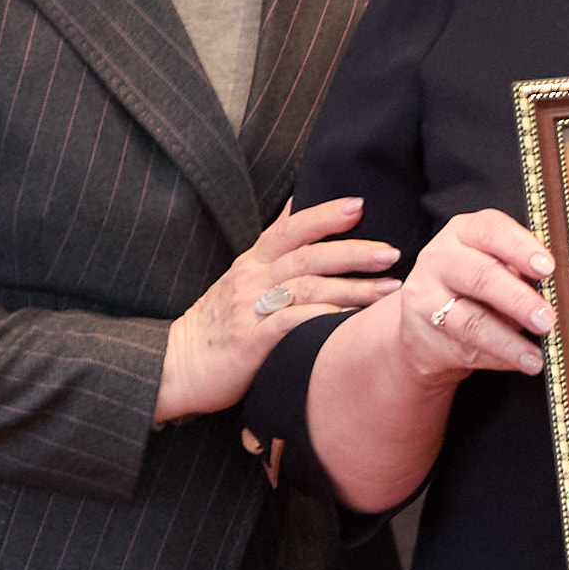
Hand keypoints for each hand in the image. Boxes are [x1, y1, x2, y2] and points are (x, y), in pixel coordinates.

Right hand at [156, 197, 403, 422]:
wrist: (176, 366)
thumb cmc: (218, 324)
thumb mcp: (241, 276)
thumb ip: (272, 245)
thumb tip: (296, 204)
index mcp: (252, 262)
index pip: (290, 228)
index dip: (324, 215)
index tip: (359, 205)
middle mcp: (251, 279)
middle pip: (308, 257)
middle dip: (353, 252)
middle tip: (391, 252)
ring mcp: (249, 310)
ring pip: (307, 289)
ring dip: (352, 288)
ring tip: (389, 290)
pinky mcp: (249, 342)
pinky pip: (290, 324)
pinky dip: (321, 319)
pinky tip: (350, 321)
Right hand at [392, 208, 554, 387]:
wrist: (425, 325)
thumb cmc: (473, 290)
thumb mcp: (495, 269)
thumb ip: (520, 273)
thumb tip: (556, 293)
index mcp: (464, 232)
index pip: (492, 230)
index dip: (521, 248)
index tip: (547, 268)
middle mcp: (439, 258)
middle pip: (482, 276)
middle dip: (519, 300)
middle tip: (547, 319)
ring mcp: (425, 296)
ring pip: (471, 321)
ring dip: (509, 341)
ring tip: (535, 356)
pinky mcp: (421, 333)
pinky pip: (466, 348)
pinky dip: (498, 358)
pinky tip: (520, 362)